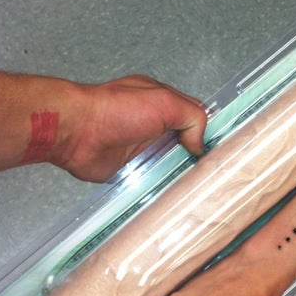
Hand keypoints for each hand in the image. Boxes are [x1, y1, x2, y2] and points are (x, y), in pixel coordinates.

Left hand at [54, 75, 206, 181]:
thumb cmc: (114, 110)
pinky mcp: (130, 168)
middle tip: (211, 173)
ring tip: (196, 187)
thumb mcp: (164, 102)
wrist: (76, 132)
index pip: (194, 116)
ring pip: (170, 163)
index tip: (219, 149)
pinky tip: (172, 194)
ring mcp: (141, 147)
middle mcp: (153, 124)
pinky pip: (151, 179)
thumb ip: (191, 116)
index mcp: (162, 102)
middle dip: (196, 156)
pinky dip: (160, 186)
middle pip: (185, 143)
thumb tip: (199, 142)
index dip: (207, 131)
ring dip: (179, 173)